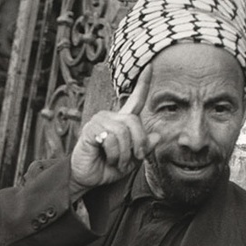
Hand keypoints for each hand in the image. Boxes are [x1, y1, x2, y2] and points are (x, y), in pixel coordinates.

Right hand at [70, 65, 159, 191]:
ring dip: (124, 153)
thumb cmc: (107, 168)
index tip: (150, 66)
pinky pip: (111, 138)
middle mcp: (110, 117)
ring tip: (117, 162)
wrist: (87, 179)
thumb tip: (158, 136)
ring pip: (123, 132)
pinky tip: (107, 158)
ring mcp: (99, 121)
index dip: (143, 84)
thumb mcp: (131, 160)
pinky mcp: (90, 130)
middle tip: (136, 158)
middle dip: (139, 143)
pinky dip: (114, 153)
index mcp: (121, 121)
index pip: (135, 100)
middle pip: (134, 121)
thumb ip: (144, 147)